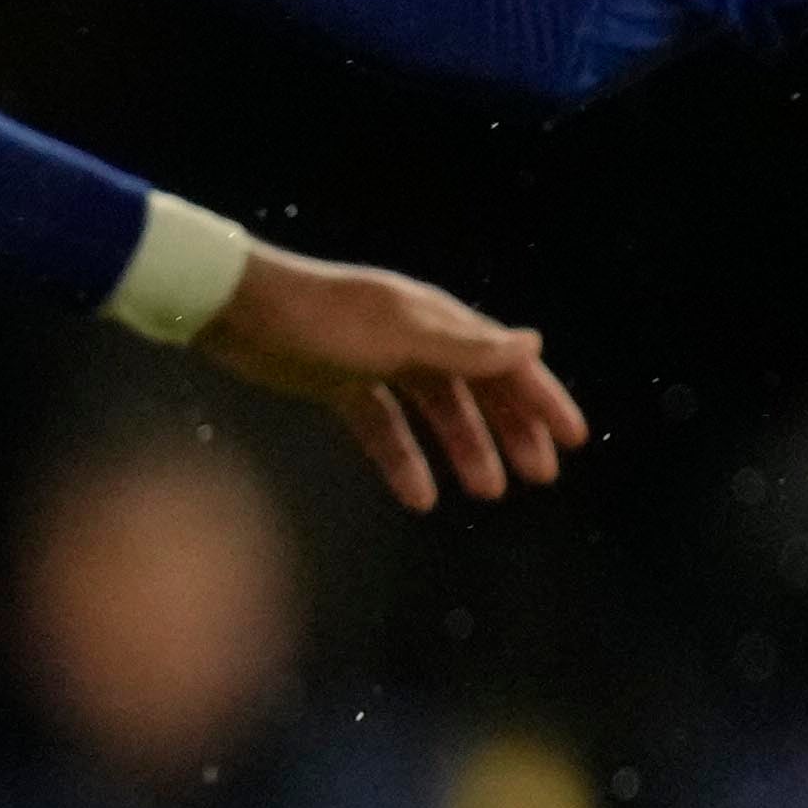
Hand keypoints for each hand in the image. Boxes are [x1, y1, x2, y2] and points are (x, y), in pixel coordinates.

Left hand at [198, 244, 588, 510]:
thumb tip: (534, 344)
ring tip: (487, 493)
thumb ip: (465, 347)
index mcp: (435, 318)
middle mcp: (413, 337)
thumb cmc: (318, 316)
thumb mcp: (398, 335)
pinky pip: (384, 428)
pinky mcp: (340, 385)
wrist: (235, 310)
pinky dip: (403, 460)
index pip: (505, 361)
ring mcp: (376, 361)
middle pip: (477, 388)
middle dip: (511, 431)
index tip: (573, 440)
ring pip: (435, 412)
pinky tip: (418, 496)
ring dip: (464, 449)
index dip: (541, 398)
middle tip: (538, 478)